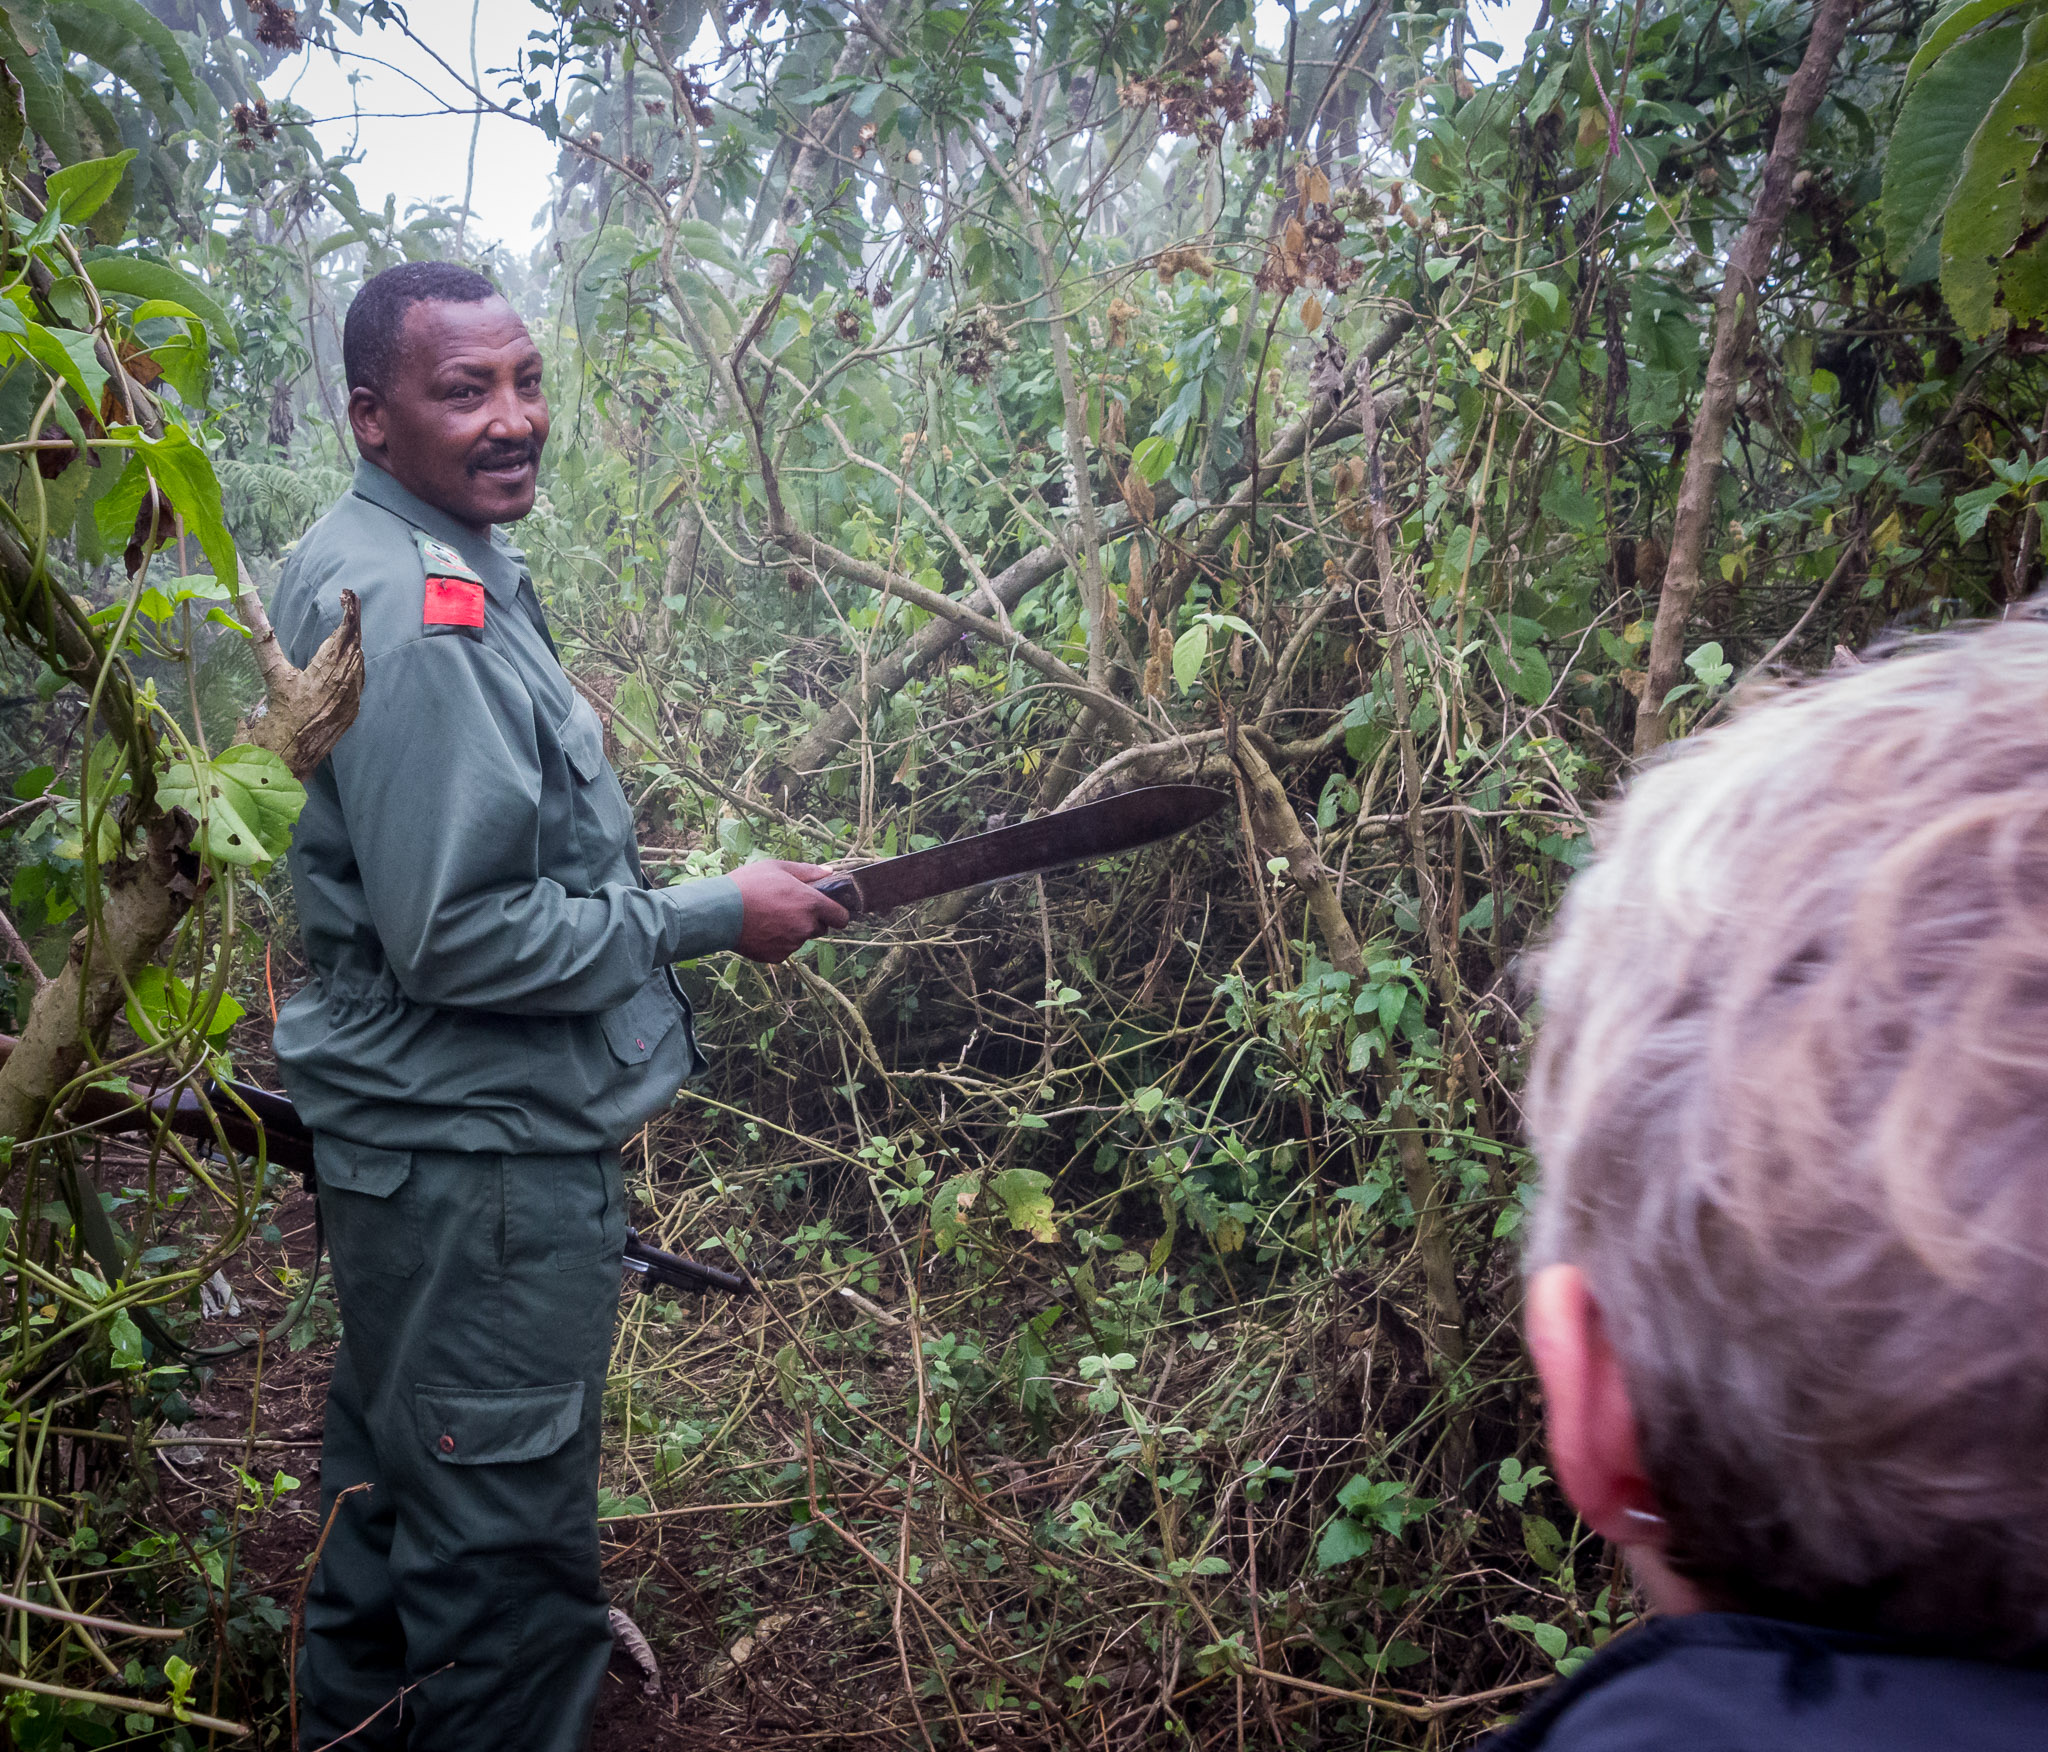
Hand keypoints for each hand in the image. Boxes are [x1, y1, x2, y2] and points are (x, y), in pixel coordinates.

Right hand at [730, 860, 847, 963]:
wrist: (720, 912)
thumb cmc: (748, 884)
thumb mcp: (778, 867)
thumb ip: (808, 872)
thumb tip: (830, 873)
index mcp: (811, 903)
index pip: (841, 917)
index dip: (836, 913)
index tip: (827, 909)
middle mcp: (806, 926)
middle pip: (820, 928)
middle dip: (810, 920)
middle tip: (788, 908)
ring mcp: (792, 944)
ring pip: (801, 938)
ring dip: (793, 931)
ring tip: (769, 917)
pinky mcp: (778, 957)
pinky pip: (785, 949)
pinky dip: (778, 942)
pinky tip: (761, 929)